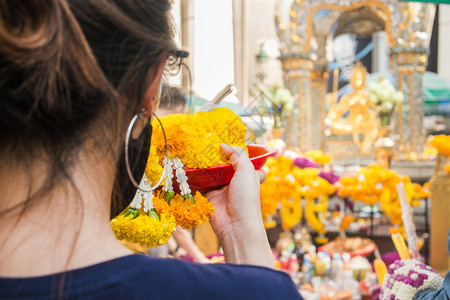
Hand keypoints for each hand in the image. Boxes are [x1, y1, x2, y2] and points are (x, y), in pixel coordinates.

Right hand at [206, 144, 273, 267]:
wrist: (235, 225)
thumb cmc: (246, 198)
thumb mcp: (247, 171)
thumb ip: (238, 155)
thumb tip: (224, 145)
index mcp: (248, 177)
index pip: (248, 164)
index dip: (242, 156)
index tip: (233, 145)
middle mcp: (235, 182)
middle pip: (226, 167)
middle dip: (218, 157)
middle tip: (207, 144)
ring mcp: (221, 190)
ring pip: (212, 174)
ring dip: (205, 166)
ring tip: (196, 151)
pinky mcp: (209, 197)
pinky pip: (200, 185)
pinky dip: (195, 179)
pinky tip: (188, 167)